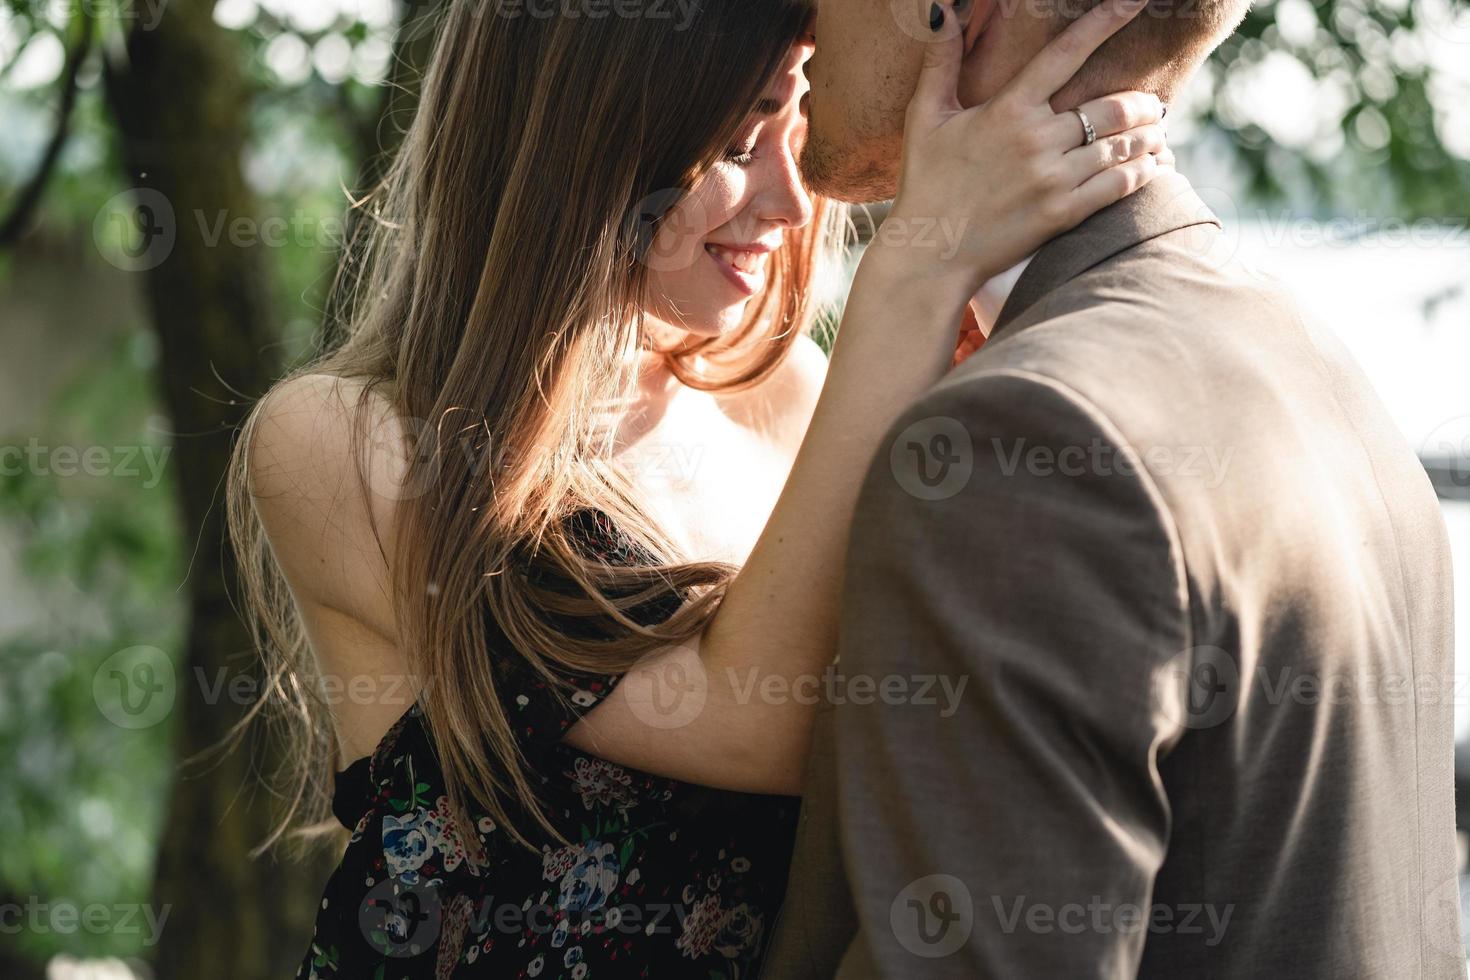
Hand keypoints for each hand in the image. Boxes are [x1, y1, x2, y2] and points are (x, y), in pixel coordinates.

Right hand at [882, 0, 1167, 307]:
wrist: (929, 253)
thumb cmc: (925, 182)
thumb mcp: (925, 117)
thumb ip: (941, 60)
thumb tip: (943, 11)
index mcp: (1007, 109)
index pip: (1066, 53)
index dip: (1106, 22)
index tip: (1136, 1)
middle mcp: (1036, 140)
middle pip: (1113, 108)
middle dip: (1142, 103)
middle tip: (1152, 104)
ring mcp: (1052, 179)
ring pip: (1123, 145)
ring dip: (1149, 135)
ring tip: (1157, 132)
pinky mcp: (1062, 215)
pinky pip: (1119, 185)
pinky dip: (1144, 171)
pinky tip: (1152, 165)